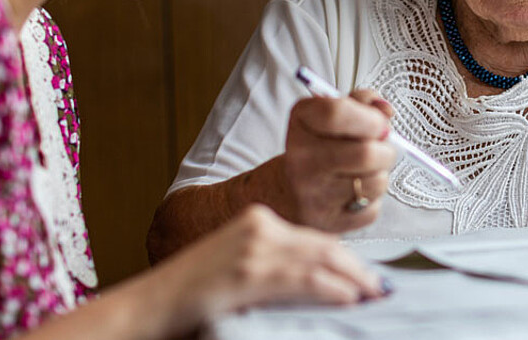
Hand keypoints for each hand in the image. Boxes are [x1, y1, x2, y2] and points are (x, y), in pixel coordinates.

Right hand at [158, 205, 386, 329]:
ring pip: (321, 259)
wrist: (147, 306)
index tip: (367, 276)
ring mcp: (253, 249)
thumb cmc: (190, 295)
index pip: (315, 238)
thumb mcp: (238, 269)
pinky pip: (303, 279)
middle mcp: (259, 227)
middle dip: (357, 268)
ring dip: (353, 279)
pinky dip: (332, 288)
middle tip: (380, 287)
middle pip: (324, 245)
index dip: (347, 258)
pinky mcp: (248, 273)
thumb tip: (318, 285)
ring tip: (372, 295)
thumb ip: (274, 268)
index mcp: (257, 221)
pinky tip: (348, 297)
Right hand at [283, 90, 397, 231]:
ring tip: (366, 171)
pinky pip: (372, 209)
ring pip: (375, 182)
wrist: (287, 192)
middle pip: (365, 153)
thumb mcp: (332, 114)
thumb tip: (386, 111)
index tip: (379, 123)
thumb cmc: (320, 147)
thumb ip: (363, 103)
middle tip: (380, 149)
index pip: (337, 113)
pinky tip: (355, 193)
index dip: (370, 117)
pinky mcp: (328, 223)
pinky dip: (372, 201)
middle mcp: (301, 158)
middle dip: (386, 150)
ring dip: (381, 175)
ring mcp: (312, 194)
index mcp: (302, 121)